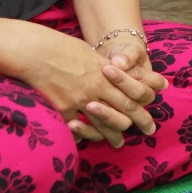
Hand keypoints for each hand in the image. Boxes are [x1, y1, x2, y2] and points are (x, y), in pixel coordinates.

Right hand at [12, 29, 158, 146]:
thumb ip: (106, 68)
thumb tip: (119, 72)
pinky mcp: (62, 108)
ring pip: (102, 123)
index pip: (133, 93)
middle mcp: (97, 88)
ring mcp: (79, 100)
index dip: (146, 102)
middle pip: (123, 110)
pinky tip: (88, 139)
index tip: (154, 108)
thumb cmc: (65, 49)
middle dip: (138, 122)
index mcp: (107, 74)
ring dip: (112, 135)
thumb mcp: (92, 55)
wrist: (38, 53)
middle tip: (148, 131)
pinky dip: (83, 134)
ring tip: (119, 143)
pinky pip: (76, 127)